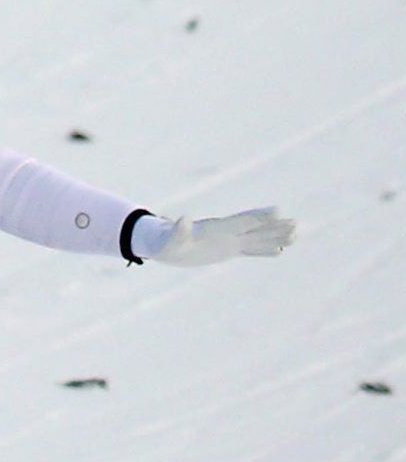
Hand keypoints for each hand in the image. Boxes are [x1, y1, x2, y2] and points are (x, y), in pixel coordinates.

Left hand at [153, 207, 296, 264]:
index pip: (242, 221)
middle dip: (275, 226)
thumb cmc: (165, 243)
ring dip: (276, 236)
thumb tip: (183, 219)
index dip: (259, 216)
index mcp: (216, 228)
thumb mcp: (170, 240)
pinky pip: (250, 249)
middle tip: (296, 223)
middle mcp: (226, 232)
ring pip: (257, 237)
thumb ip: (178, 230)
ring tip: (297, 233)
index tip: (278, 211)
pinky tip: (280, 250)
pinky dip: (265, 250)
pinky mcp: (227, 250)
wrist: (164, 245)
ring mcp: (229, 240)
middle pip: (256, 227)